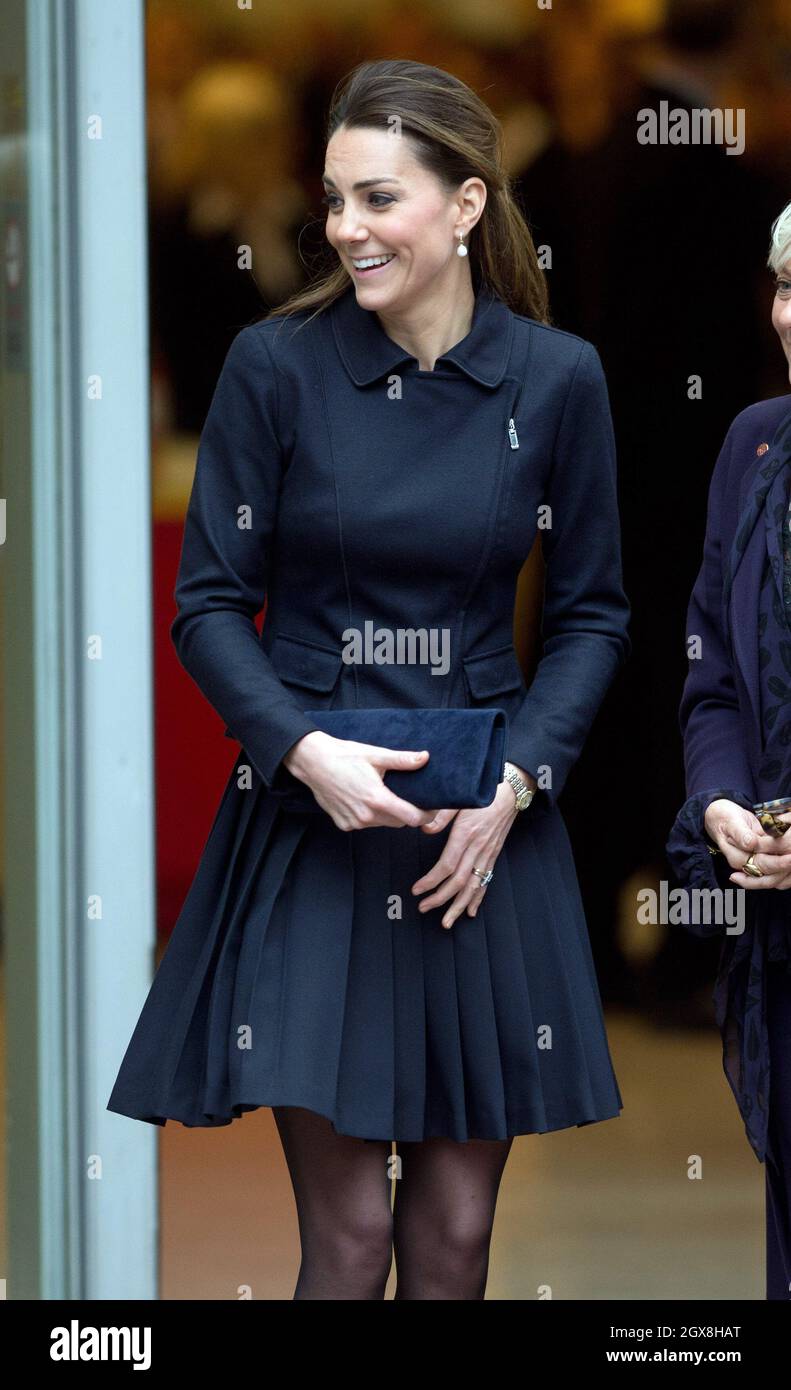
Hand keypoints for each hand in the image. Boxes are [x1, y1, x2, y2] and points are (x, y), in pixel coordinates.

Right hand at [283, 731, 440, 831]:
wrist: (313, 762)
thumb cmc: (344, 756)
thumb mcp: (375, 754)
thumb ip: (402, 760)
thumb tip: (425, 758)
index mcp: (377, 799)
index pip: (412, 818)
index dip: (426, 815)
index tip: (431, 807)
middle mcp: (366, 816)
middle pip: (399, 822)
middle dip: (407, 812)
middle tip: (408, 796)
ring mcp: (354, 822)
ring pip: (383, 824)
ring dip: (388, 814)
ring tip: (383, 794)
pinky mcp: (343, 824)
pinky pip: (365, 825)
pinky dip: (370, 816)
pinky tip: (364, 799)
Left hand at [410, 780, 520, 928]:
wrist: (510, 792)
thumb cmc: (482, 794)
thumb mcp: (458, 800)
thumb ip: (440, 816)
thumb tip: (424, 829)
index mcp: (465, 834)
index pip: (446, 865)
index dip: (431, 881)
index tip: (417, 891)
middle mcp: (477, 848)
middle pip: (458, 881)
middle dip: (440, 899)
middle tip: (424, 908)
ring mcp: (487, 854)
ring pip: (473, 887)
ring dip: (458, 906)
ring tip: (446, 921)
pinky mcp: (493, 856)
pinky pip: (485, 881)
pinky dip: (478, 898)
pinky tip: (470, 911)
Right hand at [704, 799, 790, 888]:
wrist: (722, 818)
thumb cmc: (725, 819)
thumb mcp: (731, 821)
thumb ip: (740, 834)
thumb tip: (751, 844)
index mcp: (737, 857)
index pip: (762, 865)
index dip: (778, 863)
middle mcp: (746, 865)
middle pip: (771, 875)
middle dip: (785, 864)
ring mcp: (755, 864)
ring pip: (775, 878)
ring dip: (786, 870)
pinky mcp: (763, 860)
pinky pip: (778, 872)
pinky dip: (785, 869)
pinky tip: (788, 859)